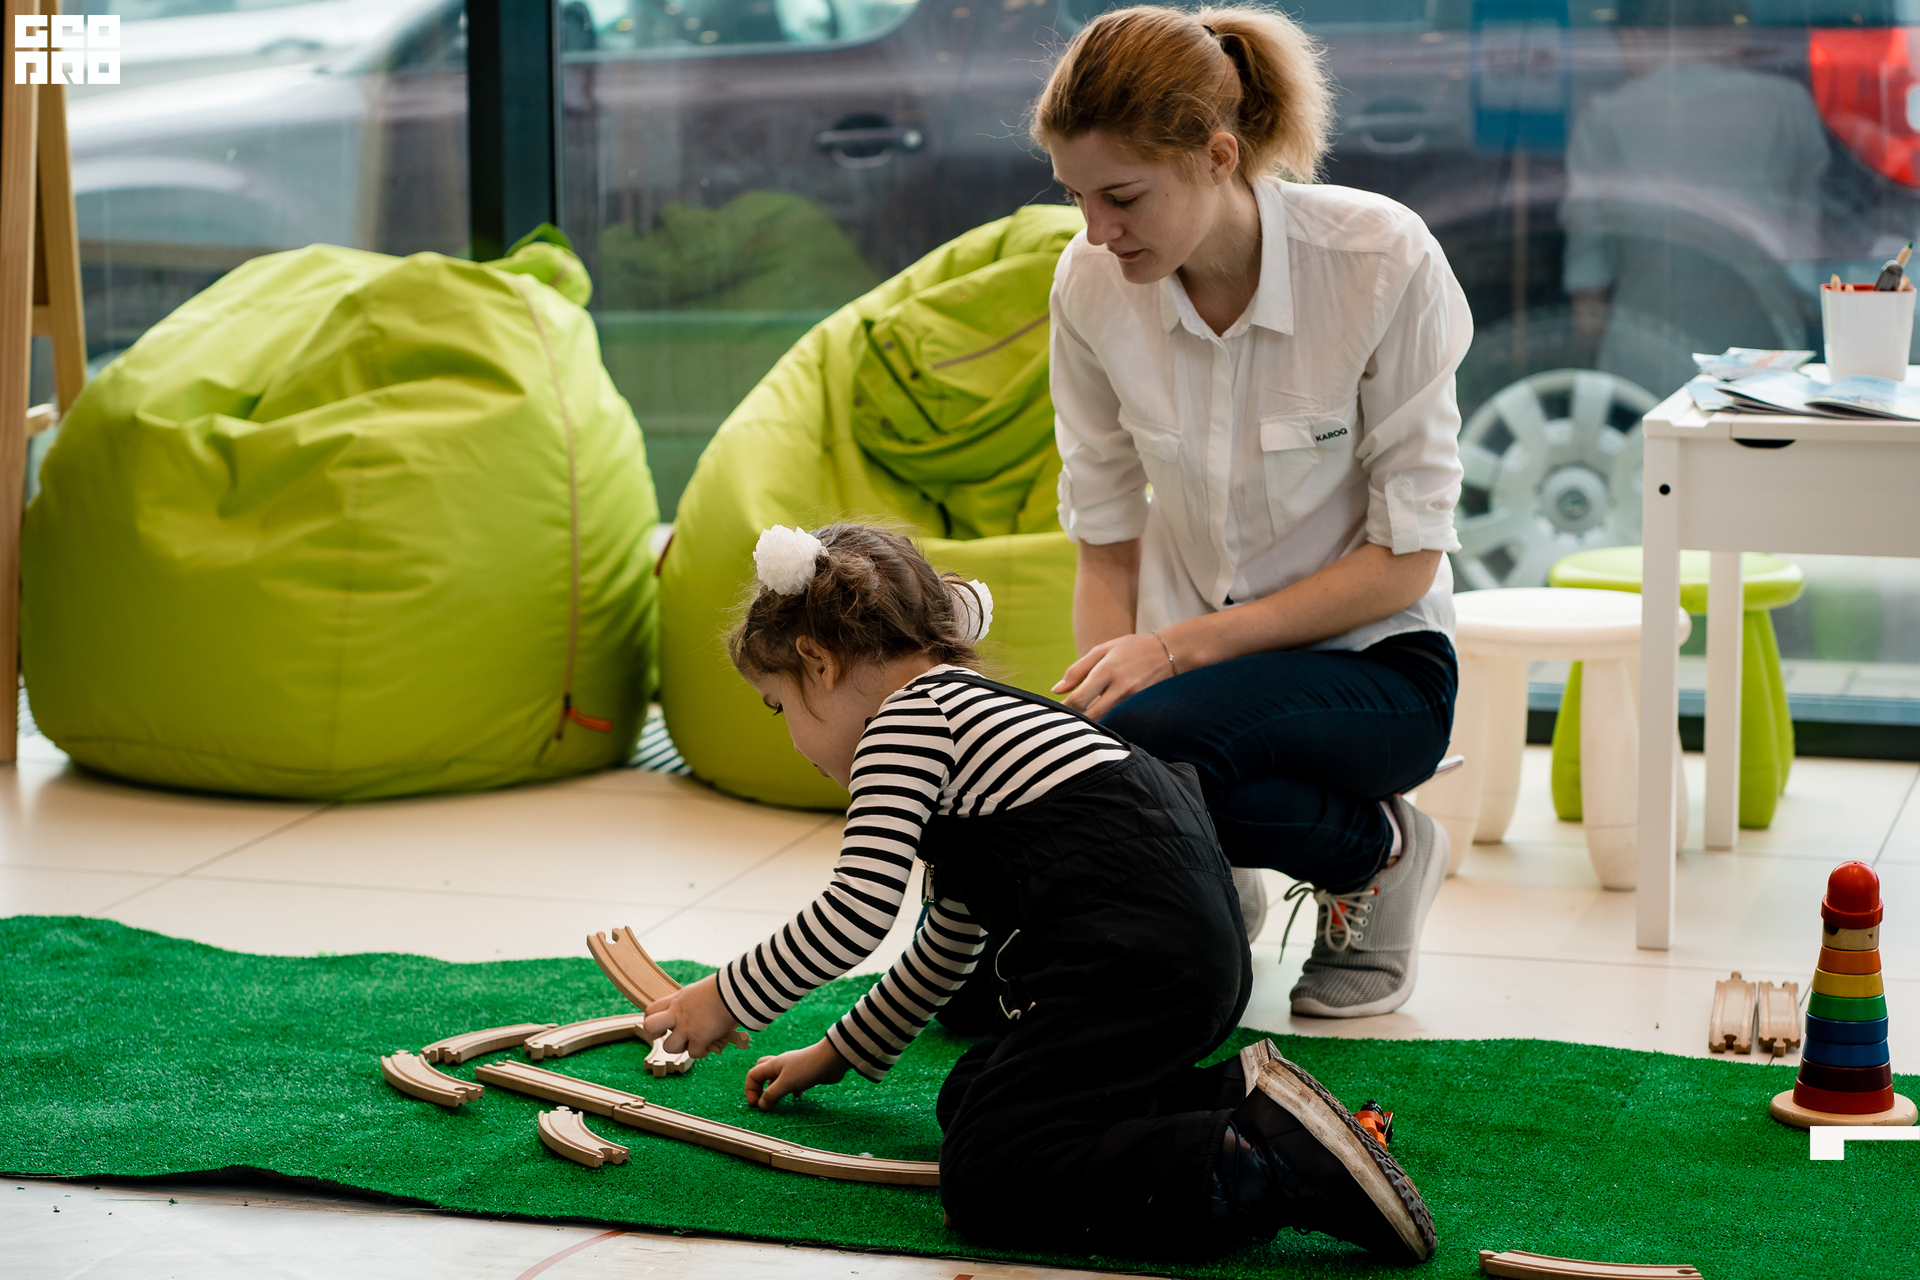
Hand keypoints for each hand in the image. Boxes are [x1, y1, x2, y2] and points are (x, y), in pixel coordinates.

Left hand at [642, 974, 740, 1057]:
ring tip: (693, 1041)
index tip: (663, 1024)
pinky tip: (710, 1043)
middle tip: (668, 1036)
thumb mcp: (696, 992)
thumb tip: (688, 1015)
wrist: (736, 991)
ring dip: (680, 1047)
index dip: (652, 1020)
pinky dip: (702, 1051)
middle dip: (654, 1035)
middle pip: (649, 1027)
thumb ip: (686, 1004)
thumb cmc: (722, 988)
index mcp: (676, 1000)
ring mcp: (687, 1027)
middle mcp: (677, 1014)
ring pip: (668, 1047)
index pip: (649, 1011)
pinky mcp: (700, 1038)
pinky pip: (693, 1053)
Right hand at [744, 1038, 850, 1109]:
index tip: (756, 1105)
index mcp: (773, 1065)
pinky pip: (792, 1082)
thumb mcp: (786, 1083)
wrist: (833, 1059)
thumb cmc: (808, 1068)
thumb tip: (761, 1106)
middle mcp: (781, 1065)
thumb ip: (772, 1095)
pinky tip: (798, 1096)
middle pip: (762, 1072)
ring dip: (775, 1090)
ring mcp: (793, 1069)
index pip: (753, 1075)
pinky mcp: (805, 1074)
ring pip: (778, 1078)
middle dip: (759, 1087)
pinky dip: (791, 1091)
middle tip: (761, 1100)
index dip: (750, 1091)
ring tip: (778, 1101)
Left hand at [1052, 631, 1175, 719]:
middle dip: (1075, 721)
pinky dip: (1106, 723)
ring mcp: (1133, 699)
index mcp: (1106, 670)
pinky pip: (1118, 720)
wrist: (1170, 651)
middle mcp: (1120, 687)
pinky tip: (1097, 723)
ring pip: (1105, 721)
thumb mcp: (1102, 650)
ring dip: (1089, 724)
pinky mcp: (1141, 706)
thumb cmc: (1131, 648)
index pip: (1079, 699)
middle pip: (1091, 716)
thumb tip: (1056, 690)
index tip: (1055, 712)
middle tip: (1063, 723)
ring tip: (1077, 724)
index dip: (1064, 709)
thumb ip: (1077, 670)